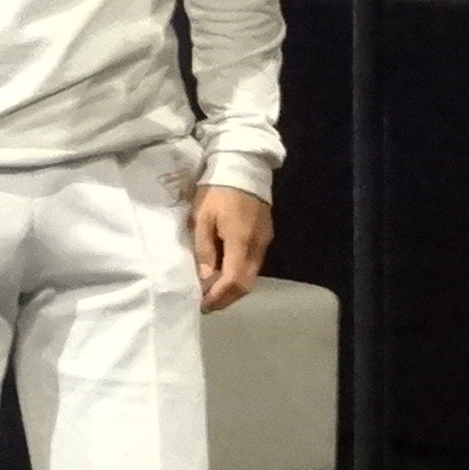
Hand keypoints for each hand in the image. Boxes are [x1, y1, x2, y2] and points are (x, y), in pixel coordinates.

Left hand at [192, 185, 273, 312]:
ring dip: (233, 287)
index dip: (219, 297)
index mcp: (240, 241)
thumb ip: (204, 249)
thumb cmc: (218, 189)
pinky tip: (225, 271)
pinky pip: (254, 263)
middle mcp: (257, 246)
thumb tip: (205, 277)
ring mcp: (264, 240)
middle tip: (206, 304)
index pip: (234, 281)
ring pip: (251, 275)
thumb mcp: (202, 217)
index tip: (202, 305)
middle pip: (246, 284)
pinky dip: (239, 273)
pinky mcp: (266, 234)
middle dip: (226, 298)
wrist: (243, 164)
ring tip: (213, 290)